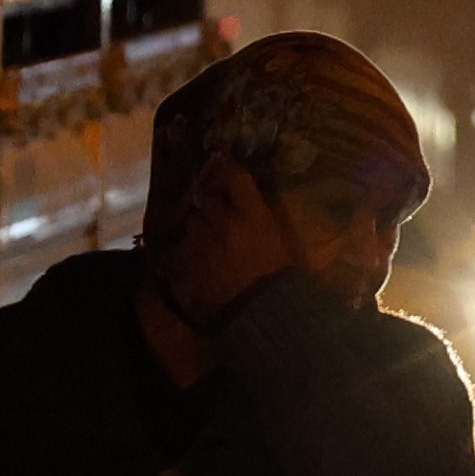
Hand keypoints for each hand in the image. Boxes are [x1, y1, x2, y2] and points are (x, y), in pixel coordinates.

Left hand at [161, 155, 306, 326]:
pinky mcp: (189, 262)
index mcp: (256, 216)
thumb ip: (270, 220)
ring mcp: (204, 242)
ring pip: (193, 220)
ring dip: (200, 224)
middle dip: (212, 201)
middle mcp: (226, 222)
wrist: (264, 315)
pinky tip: (202, 258)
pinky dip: (192, 249)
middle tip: (219, 209)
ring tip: (209, 237)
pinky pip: (185, 246)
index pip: (236, 177)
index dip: (227, 165)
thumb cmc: (285, 280)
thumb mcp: (289, 244)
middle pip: (208, 196)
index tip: (222, 160)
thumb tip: (260, 205)